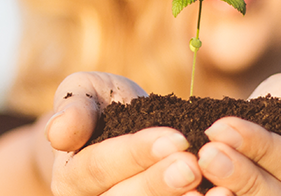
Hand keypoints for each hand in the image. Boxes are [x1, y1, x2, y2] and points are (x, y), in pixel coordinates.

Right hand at [43, 72, 203, 195]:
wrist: (120, 132)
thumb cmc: (101, 107)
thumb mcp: (84, 94)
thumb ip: (74, 109)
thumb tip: (59, 132)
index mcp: (70, 179)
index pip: (100, 168)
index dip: (137, 154)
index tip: (176, 138)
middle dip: (161, 184)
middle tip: (194, 165)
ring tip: (221, 190)